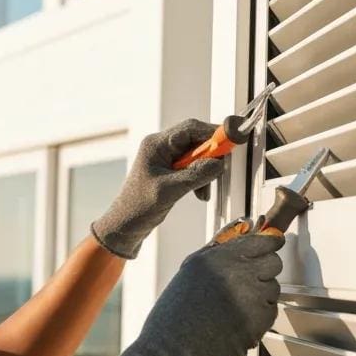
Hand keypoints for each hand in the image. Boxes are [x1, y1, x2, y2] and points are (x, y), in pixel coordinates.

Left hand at [90, 119, 226, 259]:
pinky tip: (200, 193)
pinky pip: (193, 168)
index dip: (213, 133)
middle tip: (218, 170)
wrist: (125, 227)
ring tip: (203, 190)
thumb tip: (218, 163)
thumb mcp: (170, 190)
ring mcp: (165, 159)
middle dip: (210, 156)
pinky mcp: (170, 172)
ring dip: (205, 171)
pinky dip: (200, 179)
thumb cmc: (138, 207)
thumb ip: (196, 174)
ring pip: (196, 156)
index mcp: (155, 145)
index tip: (231, 141)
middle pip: (195, 140)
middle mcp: (160, 148)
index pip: (190, 129)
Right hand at [98, 223, 283, 355]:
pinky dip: (258, 313)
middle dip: (262, 268)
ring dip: (260, 292)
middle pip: (274, 262)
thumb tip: (247, 225)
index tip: (268, 245)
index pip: (264, 241)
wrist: (171, 352)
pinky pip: (270, 310)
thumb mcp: (192, 268)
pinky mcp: (258, 323)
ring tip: (231, 303)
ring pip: (273, 287)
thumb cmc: (176, 310)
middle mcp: (239, 275)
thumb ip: (222, 244)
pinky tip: (234, 318)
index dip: (268, 243)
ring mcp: (251, 300)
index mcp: (220, 257)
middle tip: (241, 280)